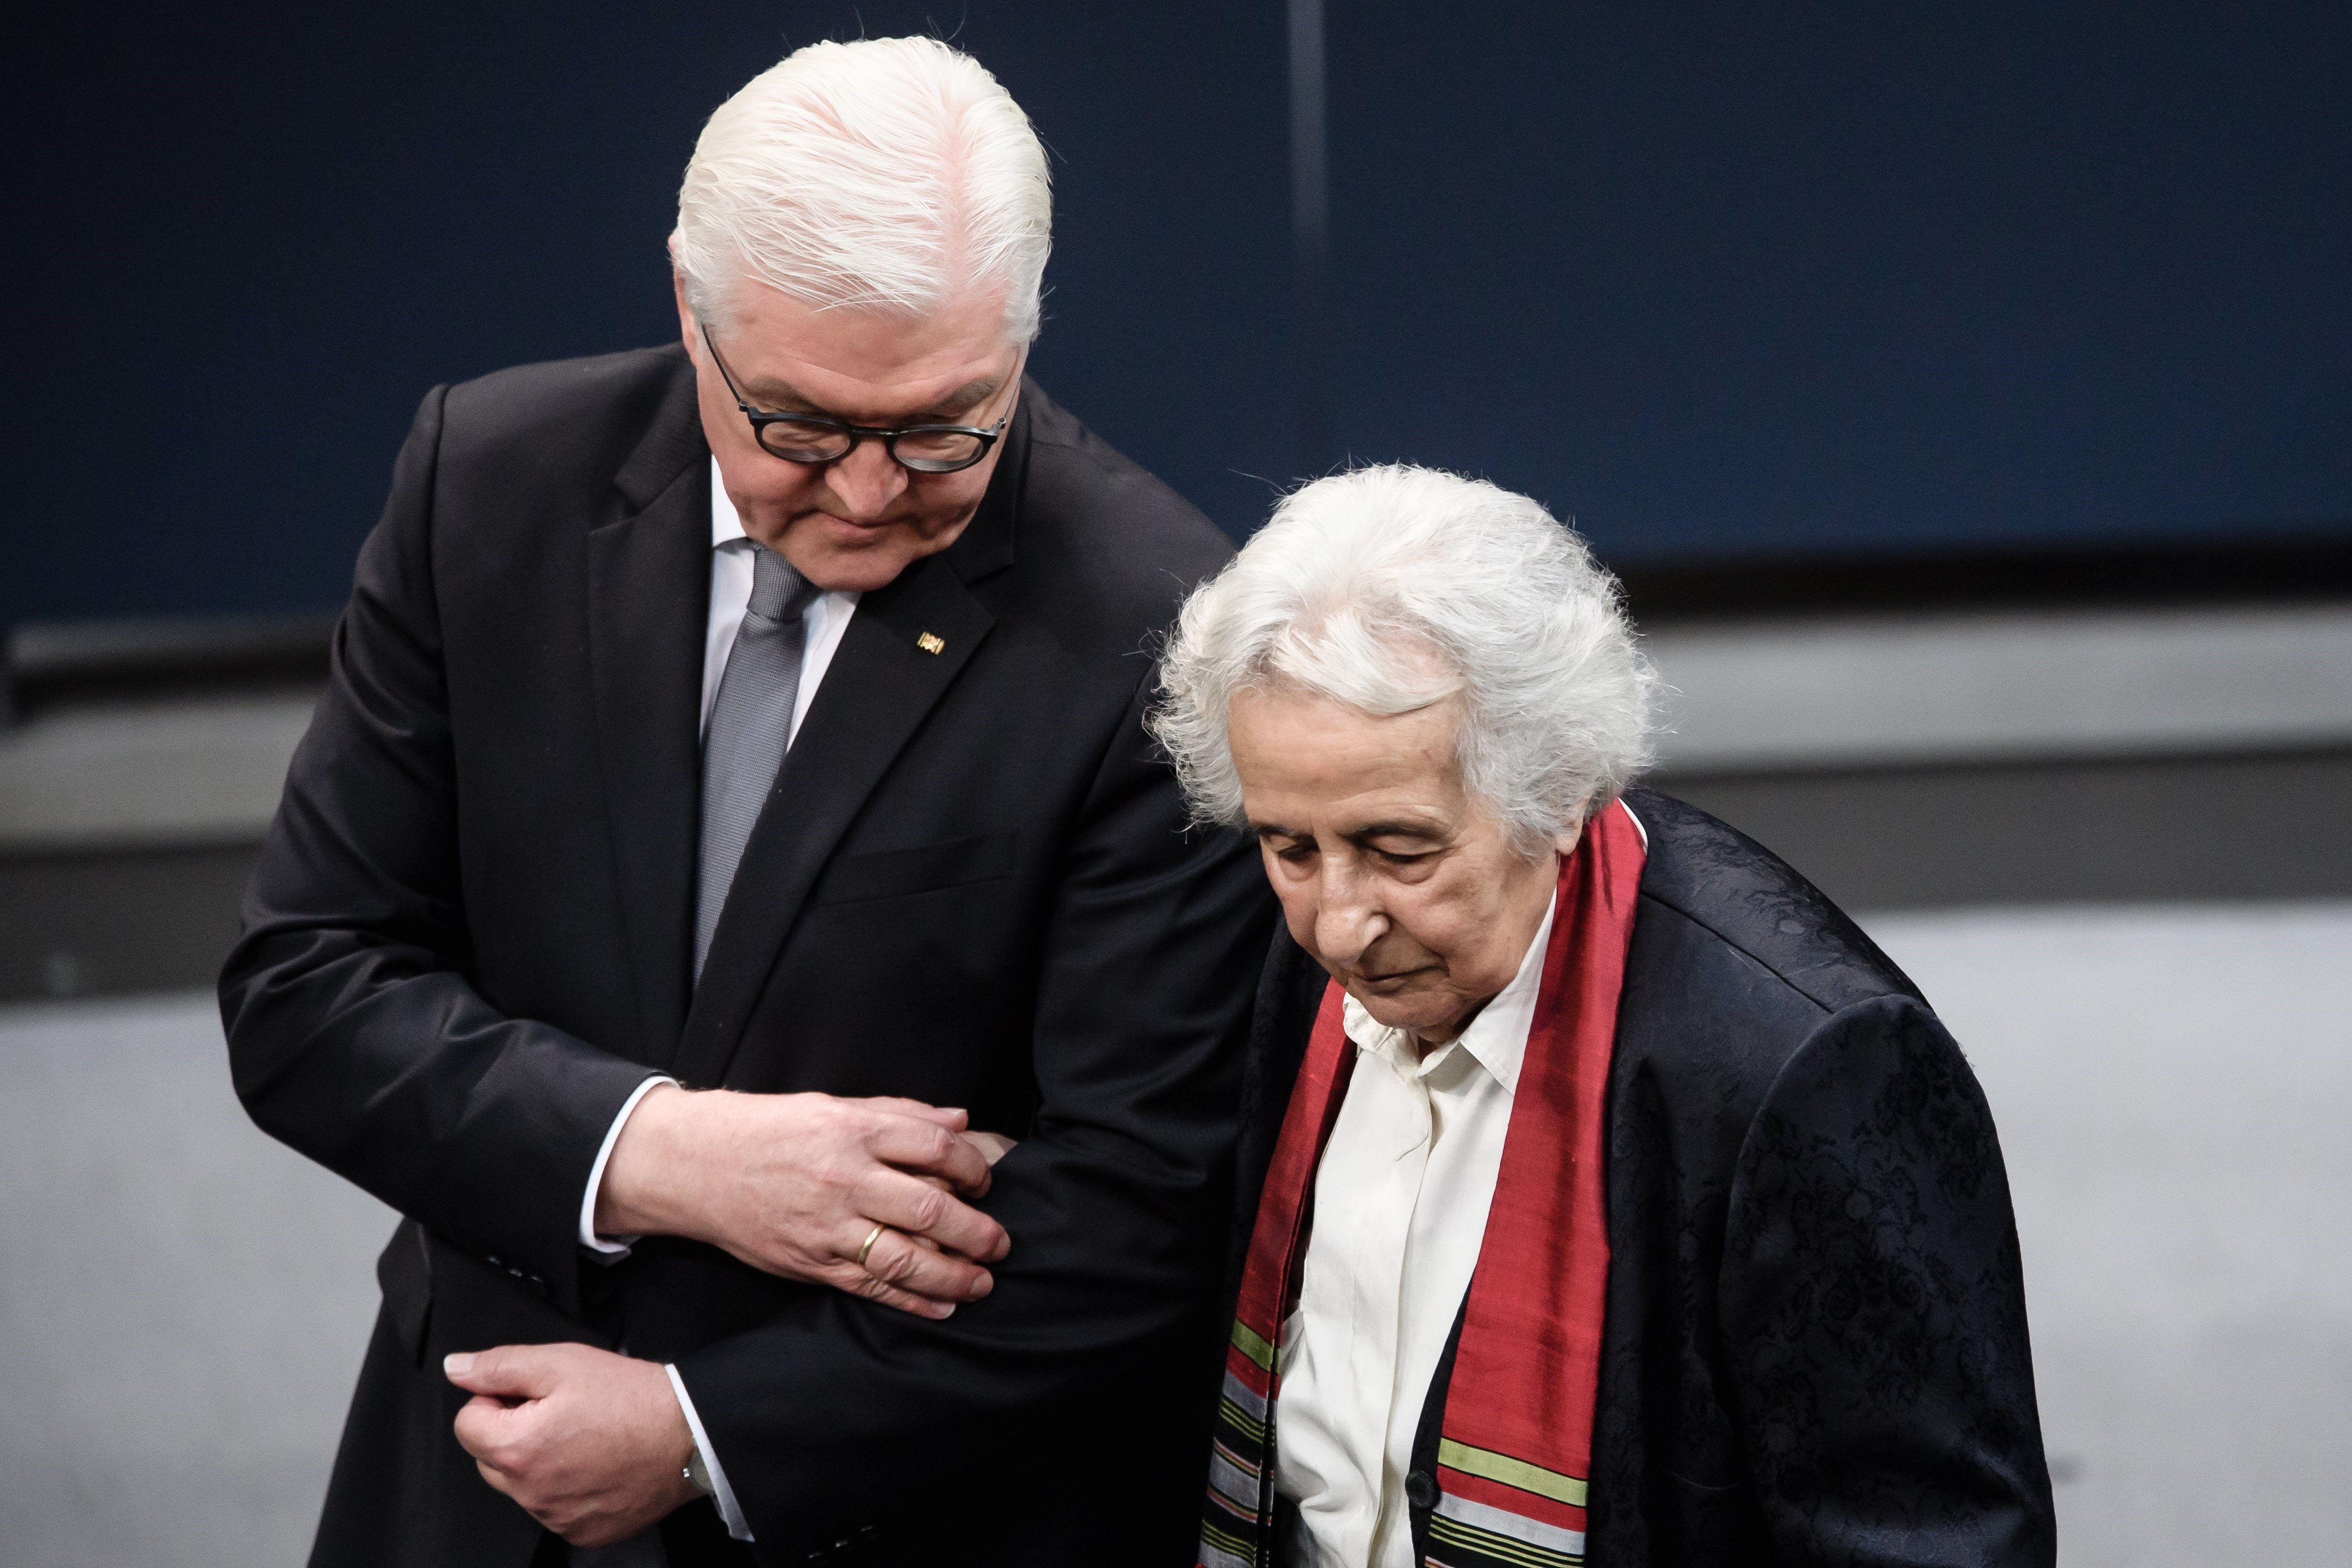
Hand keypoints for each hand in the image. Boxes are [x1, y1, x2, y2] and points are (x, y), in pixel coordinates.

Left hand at [446, 1344, 697, 1546]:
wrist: (690, 1434)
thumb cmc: (633, 1398)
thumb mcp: (562, 1361)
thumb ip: (500, 1365)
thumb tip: (457, 1368)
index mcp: (517, 1449)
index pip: (466, 1423)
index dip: (497, 1399)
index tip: (532, 1394)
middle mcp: (530, 1493)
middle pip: (488, 1457)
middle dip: (512, 1432)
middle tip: (560, 1411)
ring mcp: (555, 1518)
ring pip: (520, 1485)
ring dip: (538, 1461)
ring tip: (584, 1436)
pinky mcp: (580, 1532)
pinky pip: (552, 1509)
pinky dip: (565, 1488)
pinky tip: (595, 1463)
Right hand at [595, 1086, 1012, 1318]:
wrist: (695, 1164)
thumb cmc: (768, 1129)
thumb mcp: (832, 1105)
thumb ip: (900, 1113)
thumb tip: (961, 1118)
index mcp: (853, 1130)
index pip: (934, 1147)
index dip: (972, 1167)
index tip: (985, 1181)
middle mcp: (843, 1178)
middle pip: (928, 1206)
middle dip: (975, 1230)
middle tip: (1001, 1242)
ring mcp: (826, 1225)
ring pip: (903, 1256)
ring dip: (952, 1273)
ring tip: (983, 1281)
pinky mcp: (809, 1262)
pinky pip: (868, 1286)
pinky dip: (909, 1299)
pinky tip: (941, 1305)